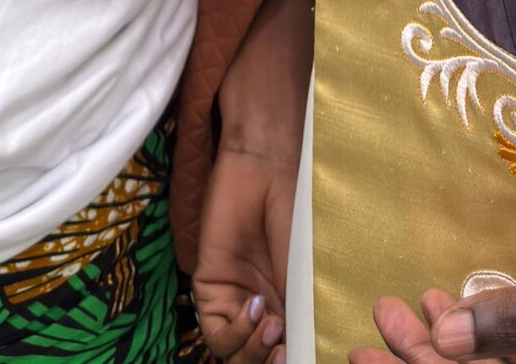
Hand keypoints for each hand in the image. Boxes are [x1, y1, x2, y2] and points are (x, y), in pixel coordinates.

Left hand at [193, 142, 293, 361]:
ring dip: (253, 351)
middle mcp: (260, 311)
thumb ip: (299, 315)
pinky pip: (216, 332)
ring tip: (272, 325)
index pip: (284, 351)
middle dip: (269, 362)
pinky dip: (236, 332)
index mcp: (287, 309)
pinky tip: (254, 305)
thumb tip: (303, 352)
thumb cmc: (294, 213)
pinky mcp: (209, 289)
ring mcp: (234, 302)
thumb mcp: (304, 273)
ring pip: (234, 355)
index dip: (292, 359)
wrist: (266, 172)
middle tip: (284, 348)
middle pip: (256, 360)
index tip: (306, 354)